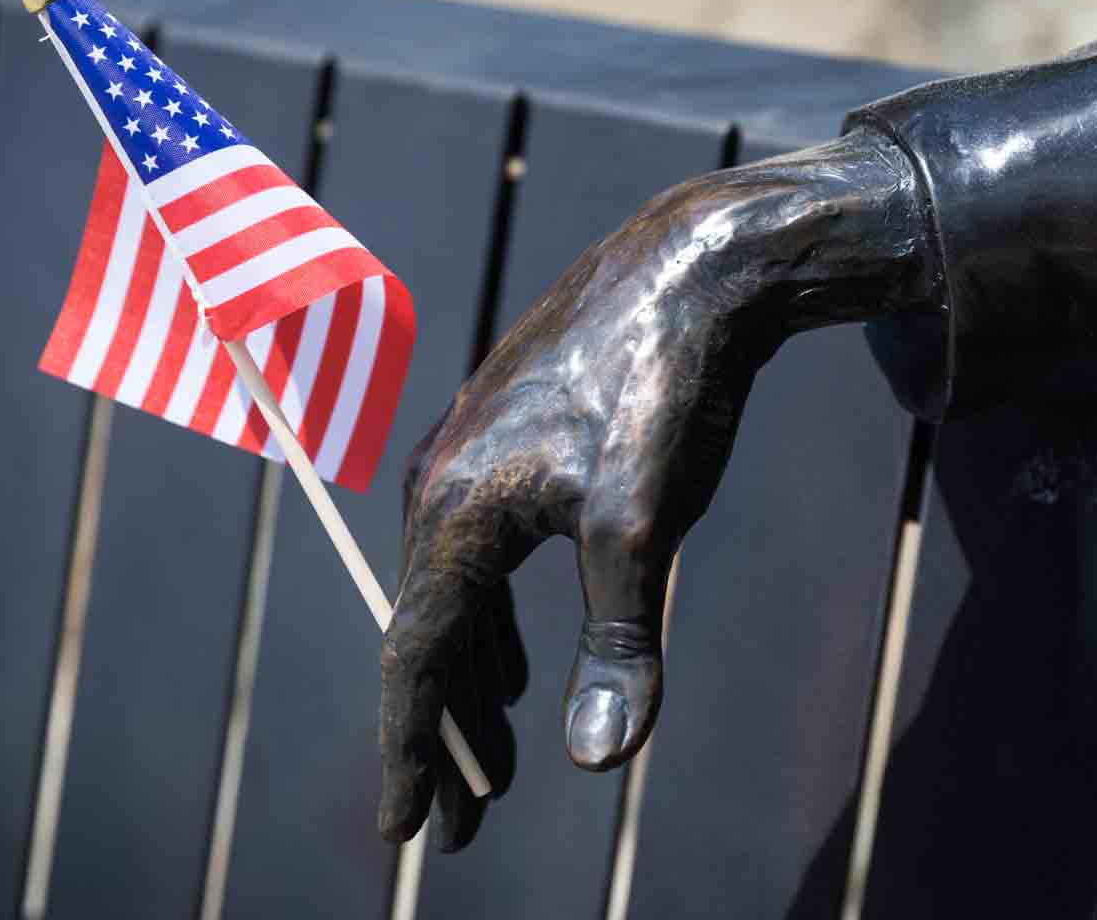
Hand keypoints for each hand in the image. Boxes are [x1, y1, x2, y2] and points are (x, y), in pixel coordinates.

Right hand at [377, 129, 933, 848]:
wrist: (687, 263)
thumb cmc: (661, 389)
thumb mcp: (642, 525)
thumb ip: (617, 644)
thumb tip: (595, 762)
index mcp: (454, 512)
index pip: (414, 660)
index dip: (411, 752)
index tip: (408, 832)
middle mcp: (439, 486)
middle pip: (426, 639)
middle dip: (444, 739)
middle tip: (460, 831)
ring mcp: (468, 459)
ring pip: (454, 601)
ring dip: (473, 688)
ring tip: (493, 767)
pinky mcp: (506, 442)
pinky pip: (479, 561)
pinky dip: (494, 629)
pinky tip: (521, 667)